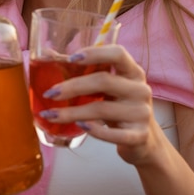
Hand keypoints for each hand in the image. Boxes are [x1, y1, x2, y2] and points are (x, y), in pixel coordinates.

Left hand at [41, 44, 161, 165]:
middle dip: (73, 86)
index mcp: (133, 72)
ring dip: (73, 112)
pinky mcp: (139, 135)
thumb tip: (48, 54)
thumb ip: (86, 72)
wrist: (145, 141)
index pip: (118, 53)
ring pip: (102, 109)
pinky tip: (79, 126)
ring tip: (51, 115)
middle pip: (104, 81)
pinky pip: (113, 134)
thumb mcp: (109, 87)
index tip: (71, 59)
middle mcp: (140, 89)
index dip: (95, 53)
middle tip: (50, 93)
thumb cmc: (120, 107)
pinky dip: (94, 131)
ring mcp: (142, 113)